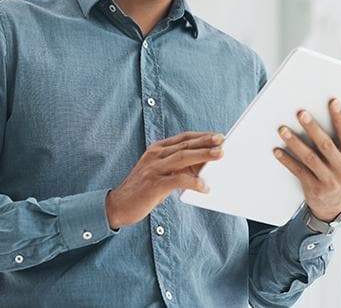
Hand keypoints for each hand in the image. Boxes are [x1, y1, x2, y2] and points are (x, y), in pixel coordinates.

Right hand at [105, 131, 223, 228]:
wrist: (118, 205)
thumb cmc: (144, 189)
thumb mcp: (161, 172)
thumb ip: (178, 166)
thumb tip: (204, 164)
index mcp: (157, 149)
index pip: (183, 138)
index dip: (201, 136)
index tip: (218, 135)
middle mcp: (155, 155)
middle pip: (185, 145)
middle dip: (206, 142)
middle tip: (222, 140)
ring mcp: (154, 169)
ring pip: (182, 157)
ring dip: (203, 155)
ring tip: (219, 155)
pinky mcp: (154, 184)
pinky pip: (178, 180)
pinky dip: (193, 182)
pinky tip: (204, 187)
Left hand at [273, 98, 340, 220]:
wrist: (336, 207)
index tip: (332, 101)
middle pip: (326, 145)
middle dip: (313, 128)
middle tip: (301, 112)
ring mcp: (329, 181)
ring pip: (310, 158)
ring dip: (295, 143)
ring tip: (283, 129)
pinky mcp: (314, 189)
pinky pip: (299, 172)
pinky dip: (287, 161)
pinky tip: (277, 150)